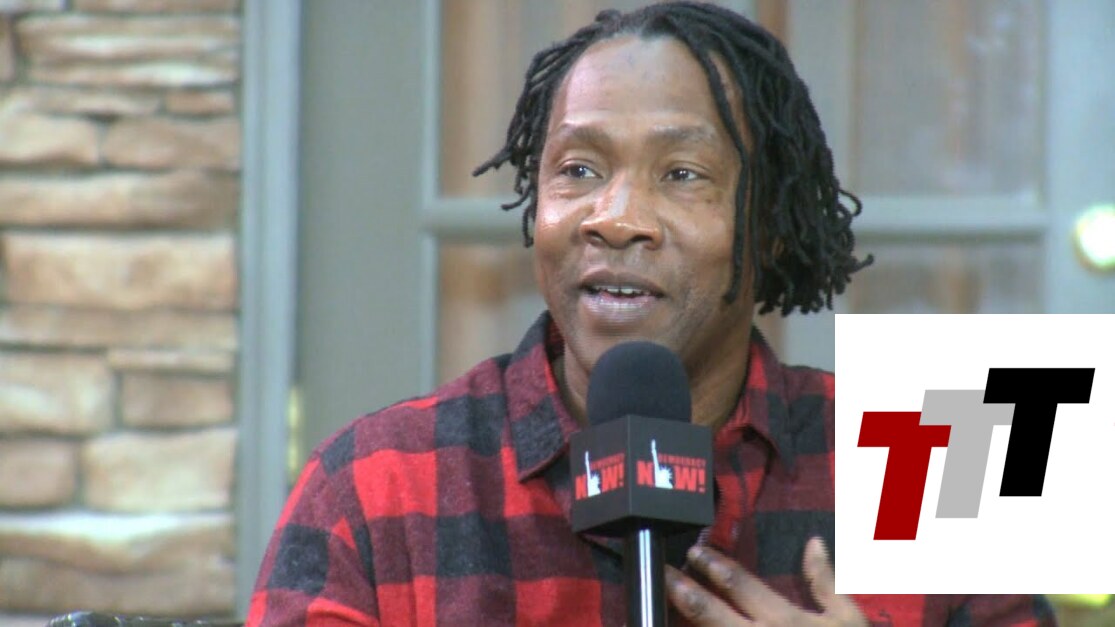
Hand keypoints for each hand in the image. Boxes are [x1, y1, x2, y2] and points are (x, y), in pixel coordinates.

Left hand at [664, 537, 866, 625]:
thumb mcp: (848, 620)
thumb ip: (826, 582)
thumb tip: (813, 542)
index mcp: (783, 620)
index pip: (740, 585)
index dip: (714, 565)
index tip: (695, 552)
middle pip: (709, 612)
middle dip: (683, 589)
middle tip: (663, 572)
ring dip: (683, 622)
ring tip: (664, 605)